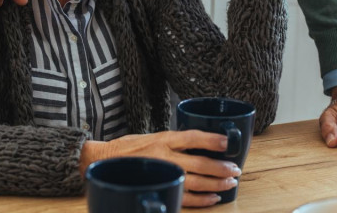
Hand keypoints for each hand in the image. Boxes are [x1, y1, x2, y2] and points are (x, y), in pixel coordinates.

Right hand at [80, 131, 242, 207]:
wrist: (100, 162)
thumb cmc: (126, 149)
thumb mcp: (150, 136)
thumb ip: (171, 141)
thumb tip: (197, 144)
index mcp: (163, 139)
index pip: (192, 136)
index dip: (212, 139)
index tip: (228, 142)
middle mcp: (164, 156)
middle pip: (200, 162)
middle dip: (221, 167)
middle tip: (236, 169)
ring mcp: (163, 174)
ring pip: (197, 182)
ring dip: (217, 183)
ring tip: (230, 183)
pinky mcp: (159, 189)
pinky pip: (186, 198)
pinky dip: (202, 199)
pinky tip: (214, 198)